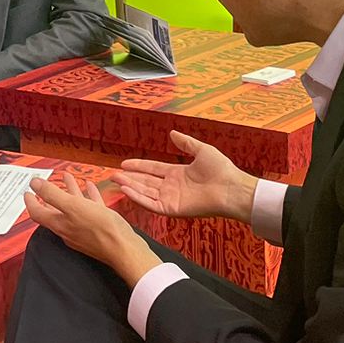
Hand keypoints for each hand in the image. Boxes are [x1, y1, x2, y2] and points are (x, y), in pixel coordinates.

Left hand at [23, 171, 159, 283]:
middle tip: (45, 183)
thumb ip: (52, 194)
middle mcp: (68, 229)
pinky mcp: (97, 229)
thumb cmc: (100, 229)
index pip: (37, 212)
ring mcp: (83, 230)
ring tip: (68, 177)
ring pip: (73, 207)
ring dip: (69, 191)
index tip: (27, 192)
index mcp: (59, 224)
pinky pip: (89, 210)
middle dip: (50, 194)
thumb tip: (34, 184)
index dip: (30, 201)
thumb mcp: (73, 206)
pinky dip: (88, 198)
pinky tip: (90, 189)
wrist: (124, 248)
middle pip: (54, 209)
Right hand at [117, 131, 257, 222]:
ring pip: (145, 193)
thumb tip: (172, 133)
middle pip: (146, 182)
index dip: (139, 166)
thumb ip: (186, 143)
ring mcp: (171, 199)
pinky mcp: (172, 209)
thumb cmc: (221, 169)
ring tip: (116, 180)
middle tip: (113, 174)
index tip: (124, 163)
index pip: (153, 169)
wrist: (230, 187)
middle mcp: (172, 187)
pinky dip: (138, 198)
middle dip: (129, 178)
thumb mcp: (201, 150)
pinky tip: (127, 190)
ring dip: (130, 187)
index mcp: (178, 174)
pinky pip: (151, 204)